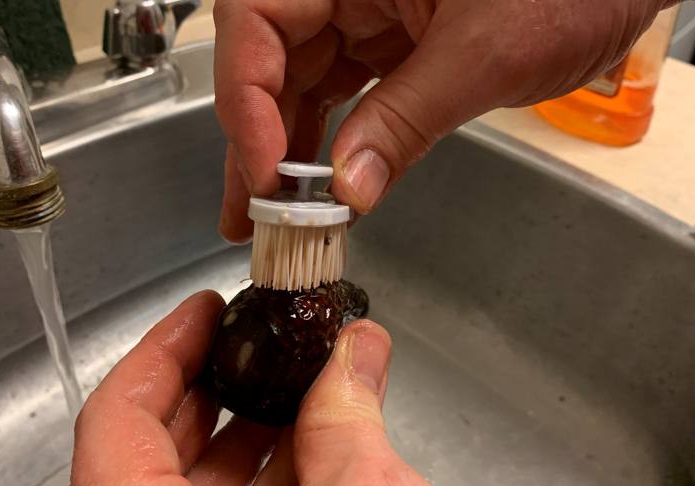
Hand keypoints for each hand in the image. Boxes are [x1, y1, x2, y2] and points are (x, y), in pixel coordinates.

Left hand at [71, 291, 440, 485]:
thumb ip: (351, 419)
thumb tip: (360, 349)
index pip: (116, 421)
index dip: (160, 351)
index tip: (203, 310)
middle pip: (156, 447)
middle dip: (216, 380)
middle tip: (254, 335)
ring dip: (256, 428)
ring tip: (303, 380)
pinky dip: (278, 474)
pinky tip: (320, 441)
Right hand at [214, 0, 675, 241]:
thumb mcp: (485, 53)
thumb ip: (407, 119)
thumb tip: (349, 189)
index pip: (258, 20)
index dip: (248, 101)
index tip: (265, 173)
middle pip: (271, 61)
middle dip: (258, 143)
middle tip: (250, 216)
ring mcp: (365, 11)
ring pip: (301, 84)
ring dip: (286, 153)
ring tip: (274, 218)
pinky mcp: (389, 41)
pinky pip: (343, 93)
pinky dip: (331, 143)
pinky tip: (320, 187)